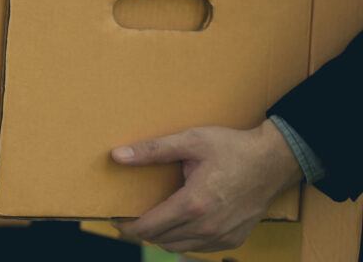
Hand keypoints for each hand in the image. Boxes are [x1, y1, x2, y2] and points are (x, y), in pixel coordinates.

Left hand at [110, 120, 302, 252]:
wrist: (274, 160)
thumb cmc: (232, 148)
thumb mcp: (190, 141)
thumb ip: (152, 150)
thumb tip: (117, 156)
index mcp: (193, 204)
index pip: (149, 227)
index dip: (128, 227)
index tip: (116, 220)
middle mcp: (207, 227)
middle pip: (161, 240)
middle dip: (142, 232)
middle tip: (131, 217)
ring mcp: (222, 236)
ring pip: (179, 248)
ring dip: (162, 237)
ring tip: (153, 220)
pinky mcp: (234, 240)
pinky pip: (199, 248)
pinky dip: (184, 240)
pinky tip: (180, 223)